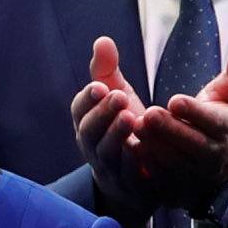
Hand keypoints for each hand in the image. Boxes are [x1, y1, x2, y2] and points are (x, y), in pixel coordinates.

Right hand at [71, 35, 152, 227]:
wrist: (137, 178)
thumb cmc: (123, 129)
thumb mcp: (117, 96)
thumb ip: (108, 71)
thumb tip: (102, 40)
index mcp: (87, 124)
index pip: (79, 111)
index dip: (87, 99)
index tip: (101, 85)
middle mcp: (93, 148)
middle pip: (90, 133)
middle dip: (102, 114)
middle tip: (119, 96)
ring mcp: (110, 170)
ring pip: (107, 155)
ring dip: (117, 136)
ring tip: (132, 118)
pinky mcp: (131, 187)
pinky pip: (130, 177)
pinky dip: (137, 164)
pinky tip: (148, 149)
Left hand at [133, 41, 227, 214]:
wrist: (208, 167)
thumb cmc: (212, 121)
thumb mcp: (222, 96)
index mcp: (225, 129)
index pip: (214, 121)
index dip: (195, 111)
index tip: (174, 100)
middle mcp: (214, 155)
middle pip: (193, 144)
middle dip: (169, 130)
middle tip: (148, 114)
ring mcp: (196, 175)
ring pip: (174, 162)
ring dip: (154, 146)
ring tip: (135, 127)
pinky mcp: (178, 190)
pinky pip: (160, 179)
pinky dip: (145, 165)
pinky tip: (130, 148)